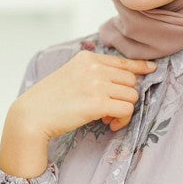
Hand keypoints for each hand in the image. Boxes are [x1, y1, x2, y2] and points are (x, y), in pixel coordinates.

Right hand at [10, 50, 156, 140]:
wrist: (32, 116)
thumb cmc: (50, 101)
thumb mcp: (71, 76)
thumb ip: (93, 74)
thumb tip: (121, 84)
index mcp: (87, 58)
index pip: (122, 61)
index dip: (139, 66)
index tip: (151, 69)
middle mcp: (94, 67)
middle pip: (130, 80)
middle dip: (126, 97)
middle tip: (111, 111)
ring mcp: (96, 84)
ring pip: (131, 96)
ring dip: (124, 111)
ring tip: (108, 120)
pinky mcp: (98, 103)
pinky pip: (127, 109)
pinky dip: (123, 120)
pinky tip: (110, 125)